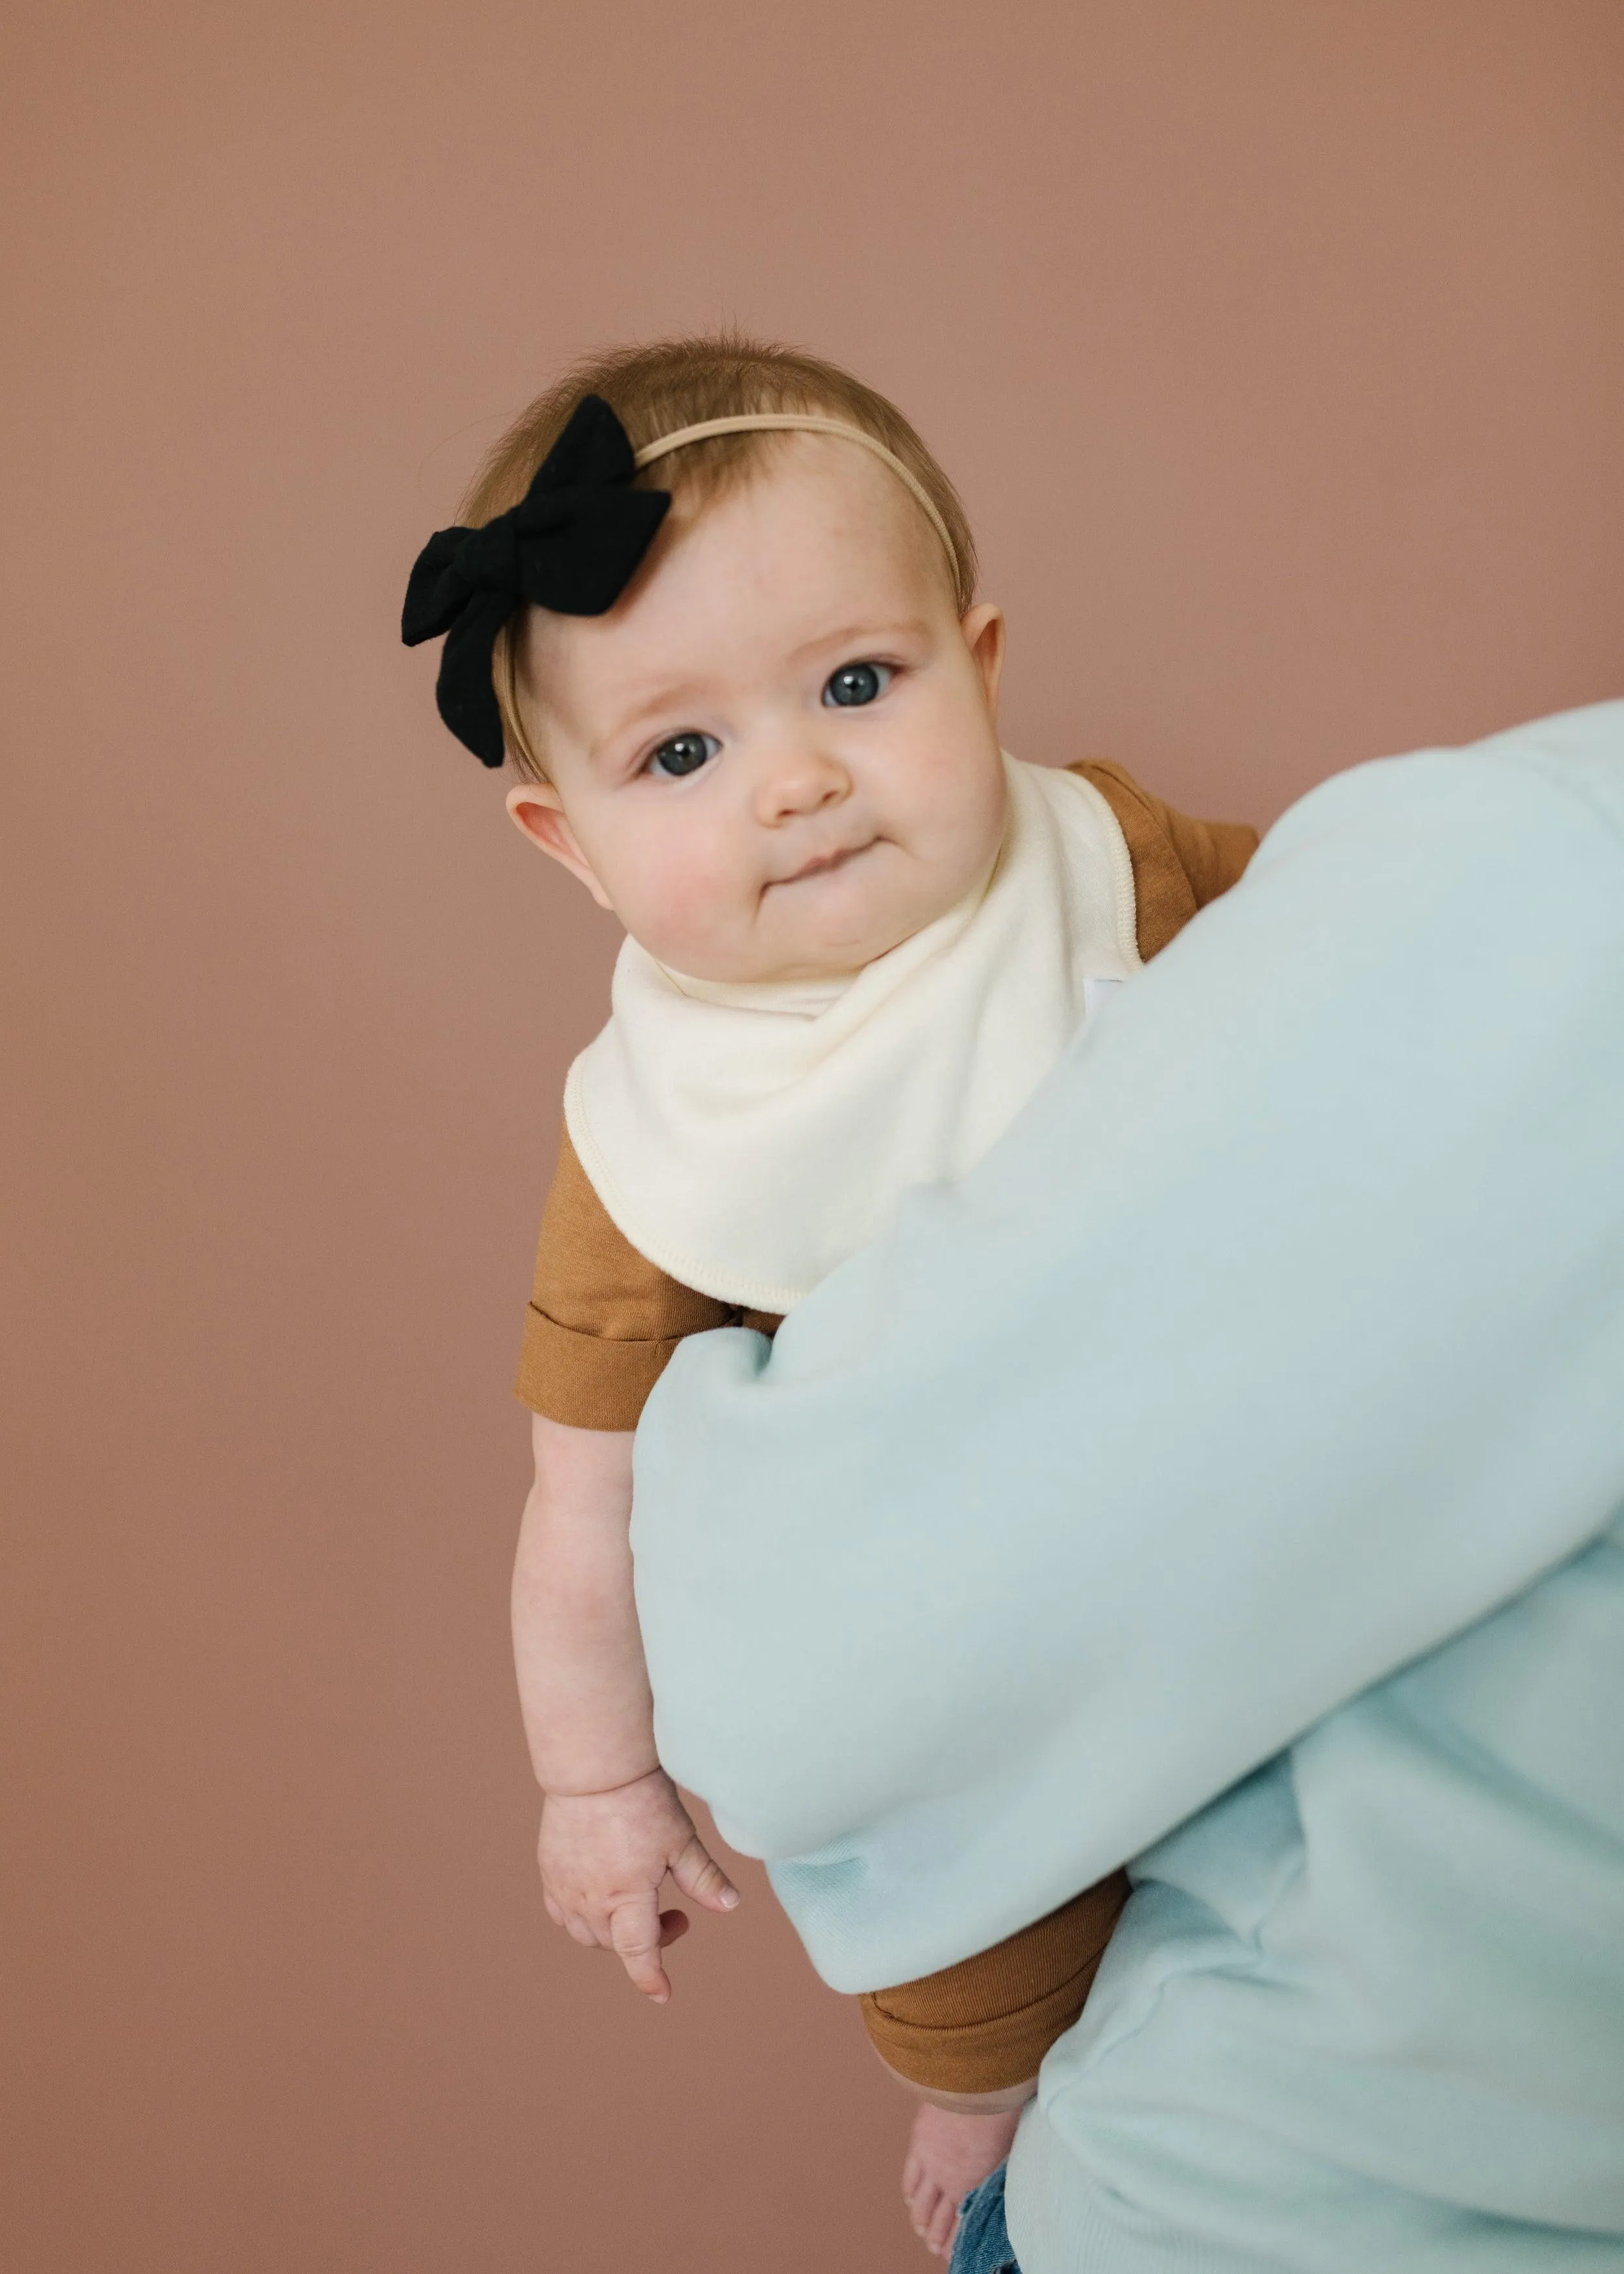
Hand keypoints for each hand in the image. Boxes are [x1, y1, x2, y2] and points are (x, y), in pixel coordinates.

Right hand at [537, 1768, 738, 2000]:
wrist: (594, 1769)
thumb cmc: (642, 1801)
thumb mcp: (681, 1839)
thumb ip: (704, 1878)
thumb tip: (731, 1906)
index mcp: (627, 1896)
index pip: (638, 1954)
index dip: (651, 1978)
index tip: (662, 1994)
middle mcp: (591, 1900)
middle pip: (616, 1945)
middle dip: (648, 1941)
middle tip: (675, 1915)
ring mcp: (565, 1888)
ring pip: (586, 1934)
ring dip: (614, 1934)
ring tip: (639, 1905)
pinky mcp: (549, 1871)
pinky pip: (561, 1913)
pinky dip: (582, 1918)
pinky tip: (601, 1898)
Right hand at [902, 2102, 1020, 2257]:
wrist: (976, 2085)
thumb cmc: (999, 2114)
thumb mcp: (1004, 2152)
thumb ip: (992, 2172)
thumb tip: (992, 2181)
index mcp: (975, 2186)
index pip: (961, 2225)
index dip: (954, 2241)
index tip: (953, 2251)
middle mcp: (950, 2181)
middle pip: (937, 2219)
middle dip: (935, 2237)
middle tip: (934, 2246)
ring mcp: (931, 2164)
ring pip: (919, 2203)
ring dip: (918, 2219)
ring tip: (920, 2229)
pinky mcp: (919, 2145)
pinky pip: (909, 2177)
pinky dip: (909, 2192)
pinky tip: (910, 2199)